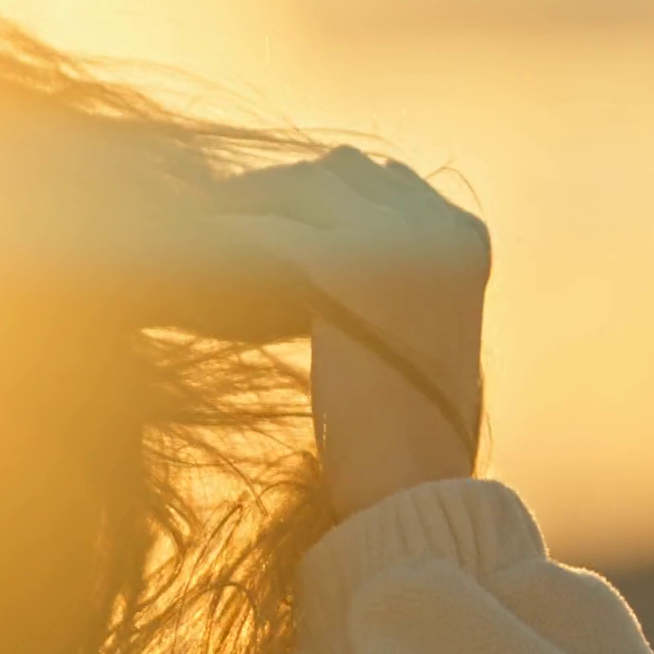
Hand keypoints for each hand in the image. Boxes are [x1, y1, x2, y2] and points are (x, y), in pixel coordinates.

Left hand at [213, 146, 491, 518]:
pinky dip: (228, 236)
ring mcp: (401, 241)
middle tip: (215, 210)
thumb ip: (384, 271)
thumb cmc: (401, 425)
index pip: (379, 178)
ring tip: (195, 223)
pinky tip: (188, 247)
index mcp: (464, 237)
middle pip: (341, 171)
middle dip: (276, 186)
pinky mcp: (350, 265)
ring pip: (302, 188)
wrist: (411, 481)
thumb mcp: (406, 328)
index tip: (262, 207)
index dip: (316, 189)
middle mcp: (441, 227)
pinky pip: (272, 232)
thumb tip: (318, 235)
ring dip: (247, 201)